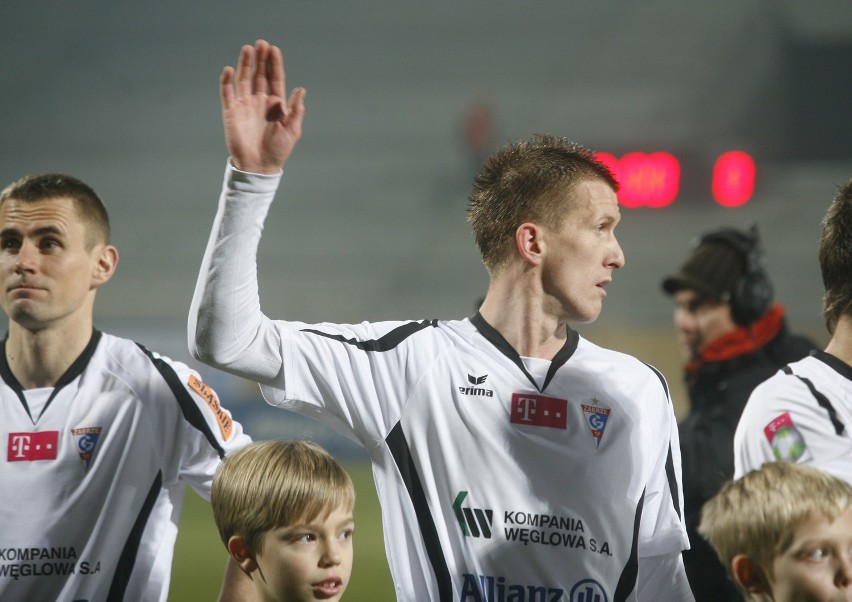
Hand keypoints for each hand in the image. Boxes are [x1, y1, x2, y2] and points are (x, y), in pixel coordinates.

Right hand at [220, 40, 305, 173]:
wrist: (259, 166)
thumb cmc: (278, 150)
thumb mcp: (292, 130)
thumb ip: (295, 110)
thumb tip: (301, 90)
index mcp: (276, 104)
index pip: (275, 78)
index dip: (274, 64)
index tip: (274, 49)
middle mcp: (259, 101)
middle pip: (259, 74)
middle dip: (261, 59)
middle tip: (261, 43)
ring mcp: (244, 105)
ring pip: (244, 79)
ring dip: (245, 64)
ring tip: (248, 49)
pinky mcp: (231, 112)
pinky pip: (227, 93)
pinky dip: (227, 82)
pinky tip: (229, 70)